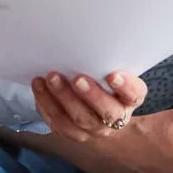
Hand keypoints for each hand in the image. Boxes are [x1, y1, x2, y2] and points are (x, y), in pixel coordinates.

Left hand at [31, 70, 147, 142]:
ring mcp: (94, 129)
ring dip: (63, 98)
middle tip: (77, 79)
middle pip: (106, 111)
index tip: (112, 75)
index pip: (134, 95)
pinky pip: (59, 123)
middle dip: (90, 95)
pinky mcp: (72, 133)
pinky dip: (47, 104)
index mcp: (129, 99)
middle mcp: (116, 118)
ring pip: (79, 119)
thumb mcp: (114, 69)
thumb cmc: (105, 80)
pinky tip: (39, 87)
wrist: (99, 110)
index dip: (125, 87)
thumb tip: (89, 40)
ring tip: (50, 78)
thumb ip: (107, 61)